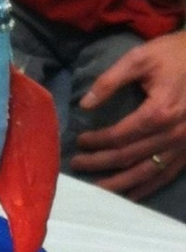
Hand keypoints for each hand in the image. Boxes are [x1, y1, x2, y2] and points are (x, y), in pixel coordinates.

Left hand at [71, 32, 185, 200]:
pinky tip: (130, 196)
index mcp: (159, 112)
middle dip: (99, 163)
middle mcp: (172, 134)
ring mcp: (183, 145)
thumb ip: (110, 81)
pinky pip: (166, 175)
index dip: (96, 141)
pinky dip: (146, 188)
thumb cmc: (175, 55)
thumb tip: (84, 104)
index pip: (119, 136)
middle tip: (77, 164)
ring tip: (96, 190)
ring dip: (119, 184)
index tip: (79, 141)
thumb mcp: (140, 58)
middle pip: (128, 157)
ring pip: (146, 173)